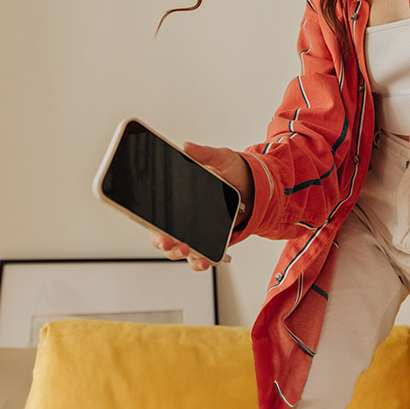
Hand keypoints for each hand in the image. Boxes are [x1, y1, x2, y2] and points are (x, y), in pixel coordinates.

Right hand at [150, 141, 253, 271]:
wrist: (259, 186)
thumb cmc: (236, 172)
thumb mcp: (221, 158)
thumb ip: (205, 154)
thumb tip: (187, 147)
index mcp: (179, 197)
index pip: (157, 212)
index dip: (150, 220)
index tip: (152, 224)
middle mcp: (184, 217)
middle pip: (164, 235)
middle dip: (163, 242)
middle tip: (167, 240)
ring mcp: (198, 231)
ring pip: (180, 250)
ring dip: (179, 254)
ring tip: (186, 250)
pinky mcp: (212, 242)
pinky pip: (202, 256)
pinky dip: (200, 261)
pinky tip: (204, 260)